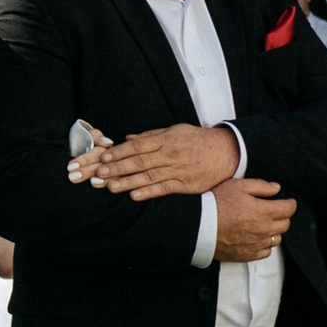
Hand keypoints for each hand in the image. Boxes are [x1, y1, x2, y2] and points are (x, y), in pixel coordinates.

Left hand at [72, 119, 239, 200]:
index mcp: (166, 139)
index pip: (138, 146)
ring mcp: (178, 170)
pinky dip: (149, 192)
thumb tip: (127, 139)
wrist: (227, 151)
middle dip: (117, 168)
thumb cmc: (198, 140)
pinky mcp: (186, 185)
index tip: (104, 157)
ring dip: (128, 182)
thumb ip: (150, 136)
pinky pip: (165, 189)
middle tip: (99, 173)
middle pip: (140, 161)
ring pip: (149, 176)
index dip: (120, 152)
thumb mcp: (175, 131)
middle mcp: (171, 154)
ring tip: (111, 187)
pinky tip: (135, 196)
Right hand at [211, 176, 294, 261]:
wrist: (199, 226)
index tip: (287, 201)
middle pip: (285, 224)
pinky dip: (264, 244)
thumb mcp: (238, 186)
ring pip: (277, 239)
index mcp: (263, 211)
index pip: (289, 209)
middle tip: (273, 211)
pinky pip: (266, 252)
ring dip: (273, 231)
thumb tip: (276, 188)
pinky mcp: (248, 254)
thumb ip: (260, 186)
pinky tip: (256, 237)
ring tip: (263, 224)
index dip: (290, 203)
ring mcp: (257, 244)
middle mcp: (264, 229)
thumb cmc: (216, 204)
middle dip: (282, 216)